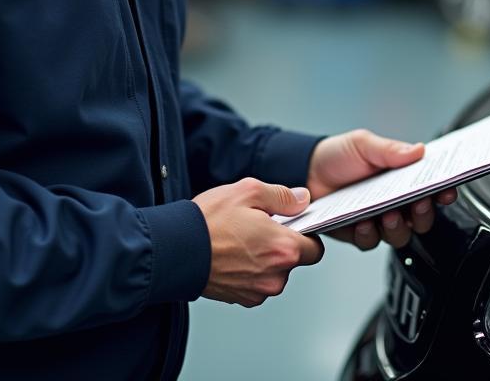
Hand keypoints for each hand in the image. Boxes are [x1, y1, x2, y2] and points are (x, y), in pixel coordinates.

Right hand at [193, 178, 323, 306]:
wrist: (174, 249)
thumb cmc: (209, 221)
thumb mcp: (248, 191)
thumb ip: (282, 196)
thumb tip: (303, 199)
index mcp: (283, 248)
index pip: (315, 248)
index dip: (306, 233)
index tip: (292, 224)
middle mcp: (275, 276)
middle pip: (293, 260)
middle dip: (280, 244)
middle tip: (258, 225)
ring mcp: (258, 291)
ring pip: (273, 272)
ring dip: (264, 257)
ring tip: (239, 238)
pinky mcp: (241, 298)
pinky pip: (256, 282)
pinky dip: (249, 270)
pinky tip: (231, 253)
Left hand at [307, 129, 457, 249]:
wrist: (304, 171)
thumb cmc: (337, 156)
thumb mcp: (363, 144)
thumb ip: (389, 150)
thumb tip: (418, 150)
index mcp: (401, 178)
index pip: (431, 187)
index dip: (444, 191)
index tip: (446, 190)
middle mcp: (395, 202)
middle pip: (423, 217)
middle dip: (424, 213)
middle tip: (418, 204)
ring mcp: (378, 220)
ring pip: (401, 235)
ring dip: (398, 227)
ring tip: (387, 215)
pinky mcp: (359, 233)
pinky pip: (371, 242)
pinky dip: (369, 234)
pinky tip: (362, 222)